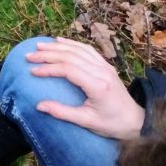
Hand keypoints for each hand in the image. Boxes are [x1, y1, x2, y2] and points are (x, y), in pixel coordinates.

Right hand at [27, 37, 144, 139]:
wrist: (136, 121)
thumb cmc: (111, 124)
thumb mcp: (86, 122)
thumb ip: (62, 113)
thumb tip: (39, 105)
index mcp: (98, 86)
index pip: (68, 70)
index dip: (49, 69)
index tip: (32, 71)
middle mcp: (102, 72)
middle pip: (71, 56)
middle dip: (48, 55)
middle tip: (29, 56)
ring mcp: (105, 66)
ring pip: (78, 50)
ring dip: (57, 46)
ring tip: (39, 46)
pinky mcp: (106, 65)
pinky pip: (86, 49)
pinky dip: (71, 43)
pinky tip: (59, 40)